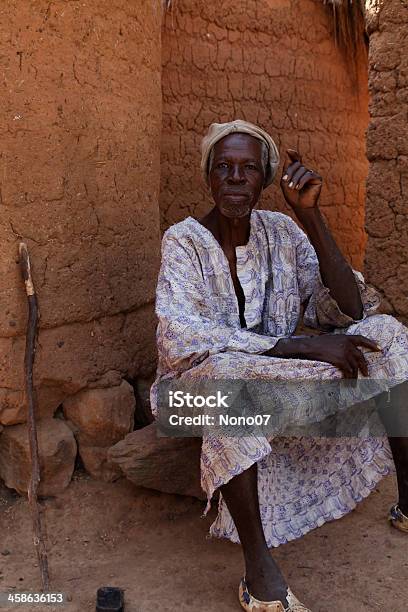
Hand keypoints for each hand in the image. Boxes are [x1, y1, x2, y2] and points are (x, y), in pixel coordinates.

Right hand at [266, 334, 380, 378]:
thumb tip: (345, 350)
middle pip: (360, 356)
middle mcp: (347, 344)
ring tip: (354, 381)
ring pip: (354, 365)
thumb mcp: (331, 339)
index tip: (379, 349)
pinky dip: (349, 376)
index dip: (371, 344)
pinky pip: (348, 370)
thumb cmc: (316, 343)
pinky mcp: (340, 360)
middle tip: (366, 373)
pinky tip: (348, 380)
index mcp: (345, 337)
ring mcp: (344, 352)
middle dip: (364, 365)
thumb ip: (340, 343)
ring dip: (355, 374)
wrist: (309, 347)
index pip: (362, 339)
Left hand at [280, 149, 321, 209]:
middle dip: (290, 172)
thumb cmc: (292, 196)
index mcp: (296, 171)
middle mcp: (304, 170)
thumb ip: (286, 168)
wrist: (300, 206)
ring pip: (302, 169)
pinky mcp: (317, 178)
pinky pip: (308, 174)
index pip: (295, 159)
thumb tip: (288, 151)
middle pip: (296, 164)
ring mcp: (311, 173)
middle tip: (286, 182)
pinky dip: (302, 180)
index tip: (288, 151)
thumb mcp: (285, 181)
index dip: (293, 154)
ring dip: (295, 179)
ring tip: (292, 188)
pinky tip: (298, 187)